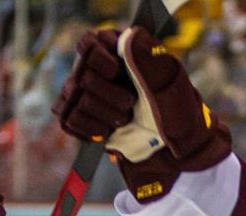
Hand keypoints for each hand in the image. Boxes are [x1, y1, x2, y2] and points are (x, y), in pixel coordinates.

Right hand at [54, 27, 231, 198]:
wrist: (176, 147)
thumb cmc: (177, 111)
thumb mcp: (169, 80)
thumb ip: (148, 56)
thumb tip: (130, 37)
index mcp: (118, 51)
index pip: (87, 44)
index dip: (98, 59)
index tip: (116, 70)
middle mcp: (97, 69)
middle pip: (81, 75)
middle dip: (108, 95)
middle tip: (130, 104)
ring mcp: (85, 94)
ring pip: (75, 99)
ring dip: (104, 114)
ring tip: (124, 120)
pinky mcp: (80, 119)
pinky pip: (68, 121)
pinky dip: (90, 129)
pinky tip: (108, 132)